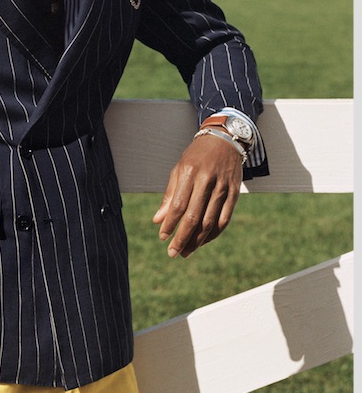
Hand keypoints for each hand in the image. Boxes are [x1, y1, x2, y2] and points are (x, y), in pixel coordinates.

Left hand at [152, 133, 243, 258]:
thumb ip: (169, 195)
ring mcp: (223, 188)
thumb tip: (157, 221)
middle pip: (194, 217)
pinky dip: (213, 234)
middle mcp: (207, 181)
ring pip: (210, 222)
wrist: (225, 140)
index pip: (178, 205)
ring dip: (197, 241)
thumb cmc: (197, 156)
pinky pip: (224, 219)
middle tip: (173, 253)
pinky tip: (203, 241)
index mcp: (190, 173)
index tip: (162, 237)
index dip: (170, 224)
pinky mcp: (235, 193)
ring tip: (186, 252)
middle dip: (182, 238)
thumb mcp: (179, 169)